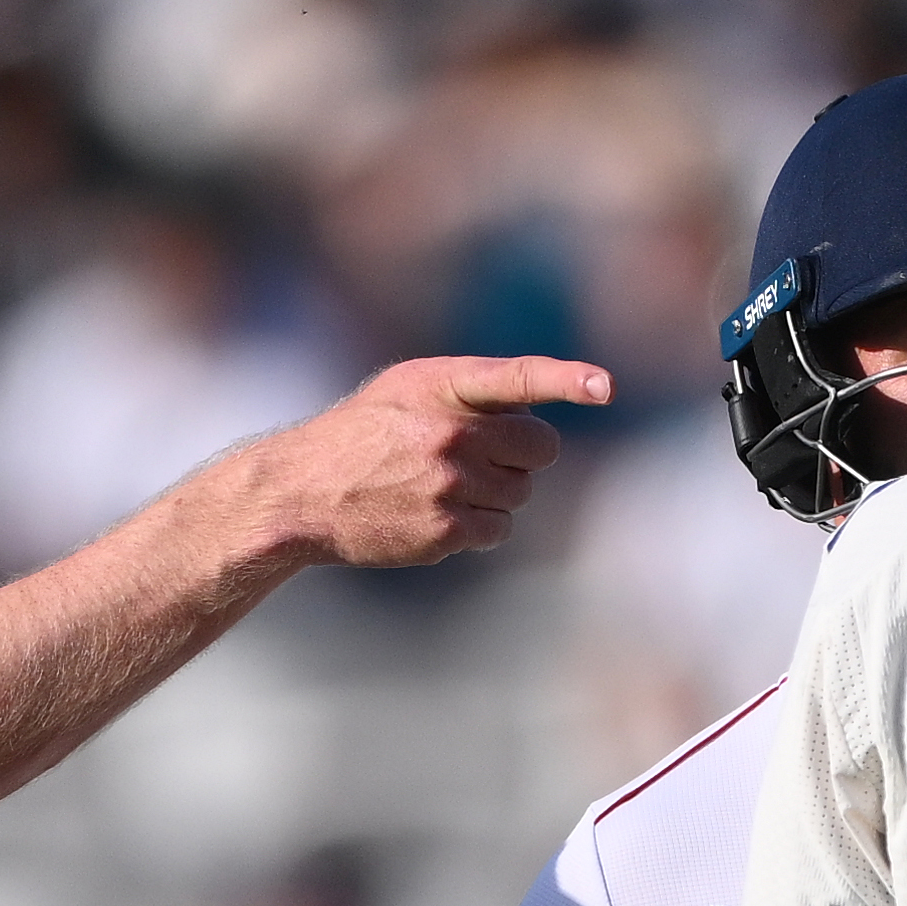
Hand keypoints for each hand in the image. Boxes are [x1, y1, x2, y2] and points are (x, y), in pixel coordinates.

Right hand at [239, 357, 614, 568]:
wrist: (302, 492)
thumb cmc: (364, 435)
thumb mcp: (408, 390)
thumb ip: (470, 391)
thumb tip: (538, 411)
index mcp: (441, 384)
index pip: (516, 376)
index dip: (565, 379)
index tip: (604, 386)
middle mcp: (449, 431)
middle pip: (541, 447)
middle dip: (525, 454)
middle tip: (486, 456)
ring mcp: (449, 483)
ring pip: (521, 492)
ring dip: (498, 492)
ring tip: (446, 486)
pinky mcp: (445, 529)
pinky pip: (498, 529)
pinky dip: (480, 526)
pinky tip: (440, 515)